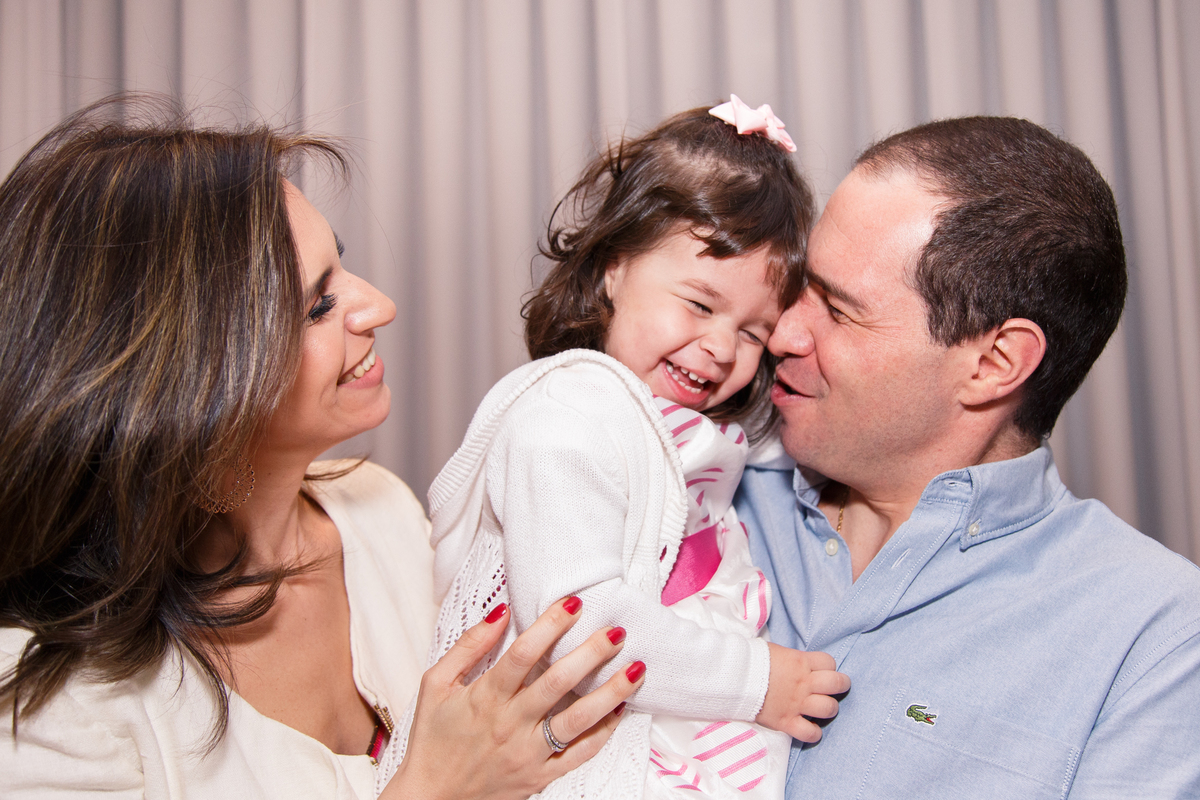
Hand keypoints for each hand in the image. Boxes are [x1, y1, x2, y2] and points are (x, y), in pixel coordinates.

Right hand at [384, 597, 645, 799]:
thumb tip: (500, 612)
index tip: (574, 603)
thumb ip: (468, 647)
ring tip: (636, 669)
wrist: (430, 797)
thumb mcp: (436, 684)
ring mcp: (528, 753)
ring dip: (610, 693)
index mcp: (485, 697)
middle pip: (558, 683)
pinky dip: (603, 733)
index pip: (523, 654)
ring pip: (577, 720)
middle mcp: (510, 724)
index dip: (551, 625)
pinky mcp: (539, 776)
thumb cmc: (433, 737)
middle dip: (591, 653)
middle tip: (617, 630)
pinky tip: (621, 709)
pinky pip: (579, 755)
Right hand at [755, 643, 849, 742]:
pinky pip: (810, 733)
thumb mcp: (775, 651)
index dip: (828, 666)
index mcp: (800, 662)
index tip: (821, 671)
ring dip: (828, 708)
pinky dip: (813, 733)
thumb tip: (795, 661)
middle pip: (837, 683)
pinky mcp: (786, 721)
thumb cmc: (751, 660)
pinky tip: (809, 728)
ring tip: (821, 708)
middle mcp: (803, 683)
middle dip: (840, 685)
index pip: (829, 662)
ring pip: (829, 708)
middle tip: (833, 688)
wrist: (732, 676)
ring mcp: (796, 703)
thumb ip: (791, 658)